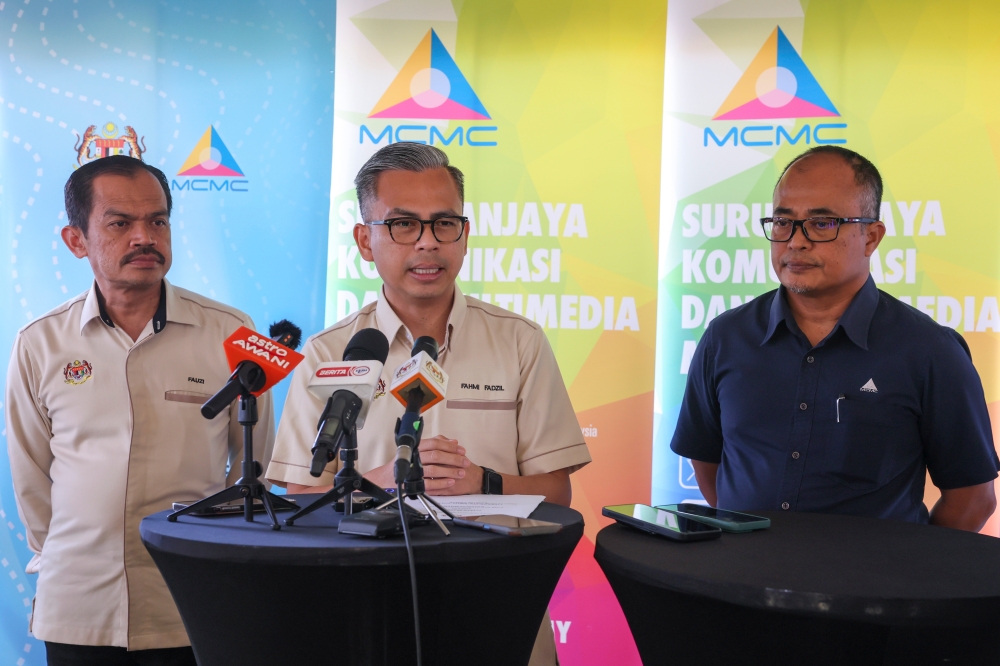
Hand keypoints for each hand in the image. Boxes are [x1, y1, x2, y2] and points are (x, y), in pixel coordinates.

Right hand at [362, 436, 482, 494]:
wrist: (387, 478)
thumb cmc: (405, 462)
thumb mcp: (419, 449)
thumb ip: (436, 444)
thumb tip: (453, 442)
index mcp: (416, 446)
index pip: (435, 443)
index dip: (450, 446)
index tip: (461, 450)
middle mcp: (414, 457)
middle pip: (436, 455)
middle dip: (453, 459)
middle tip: (465, 462)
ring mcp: (413, 470)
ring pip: (433, 469)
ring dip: (450, 471)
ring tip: (461, 473)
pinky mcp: (412, 483)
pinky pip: (429, 484)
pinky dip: (441, 483)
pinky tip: (450, 482)